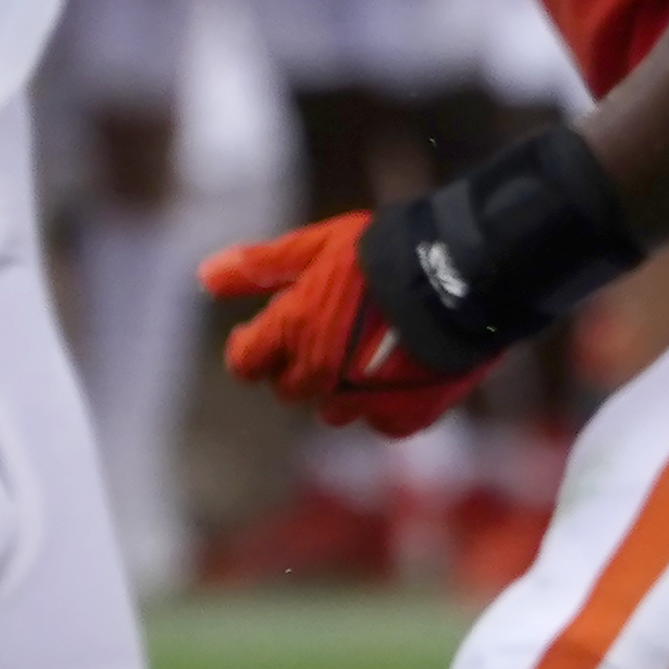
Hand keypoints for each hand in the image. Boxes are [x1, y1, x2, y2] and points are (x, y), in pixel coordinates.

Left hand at [198, 213, 490, 435]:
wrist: (464, 278)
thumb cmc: (384, 253)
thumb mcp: (316, 246)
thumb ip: (261, 266)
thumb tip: (204, 277)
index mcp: (292, 332)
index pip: (245, 362)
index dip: (252, 347)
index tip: (266, 331)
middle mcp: (321, 374)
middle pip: (289, 388)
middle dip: (298, 365)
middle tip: (328, 334)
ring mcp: (363, 401)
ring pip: (332, 411)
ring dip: (339, 389)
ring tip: (367, 355)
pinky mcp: (407, 415)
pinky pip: (381, 422)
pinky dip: (384, 405)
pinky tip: (400, 375)